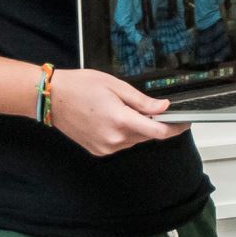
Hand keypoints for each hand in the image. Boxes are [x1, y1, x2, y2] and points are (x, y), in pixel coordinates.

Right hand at [49, 68, 186, 155]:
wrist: (51, 98)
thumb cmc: (80, 87)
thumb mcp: (116, 86)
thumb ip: (142, 101)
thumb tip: (163, 107)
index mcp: (121, 121)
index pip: (159, 132)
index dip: (175, 128)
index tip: (184, 122)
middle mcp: (114, 139)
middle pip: (147, 135)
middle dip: (153, 123)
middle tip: (147, 107)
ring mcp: (105, 147)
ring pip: (134, 140)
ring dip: (137, 127)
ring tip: (120, 109)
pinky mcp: (98, 150)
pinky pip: (121, 143)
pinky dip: (124, 133)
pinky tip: (112, 118)